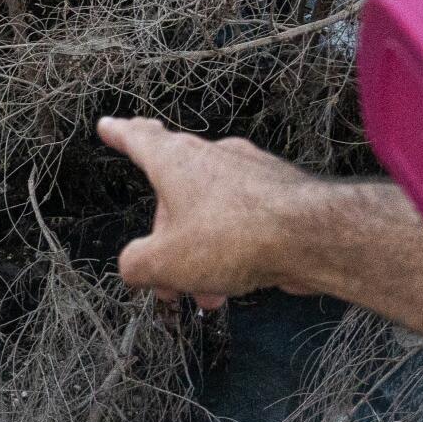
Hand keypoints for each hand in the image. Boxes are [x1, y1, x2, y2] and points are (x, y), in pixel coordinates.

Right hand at [97, 117, 332, 306]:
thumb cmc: (233, 237)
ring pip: (212, 214)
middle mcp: (213, 157)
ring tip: (207, 296)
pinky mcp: (280, 192)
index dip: (121, 134)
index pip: (140, 139)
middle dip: (168, 242)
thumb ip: (137, 264)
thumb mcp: (165, 262)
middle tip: (164, 282)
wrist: (312, 235)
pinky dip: (233, 250)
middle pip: (177, 196)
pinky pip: (244, 221)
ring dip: (202, 255)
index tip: (109, 125)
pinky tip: (239, 284)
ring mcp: (251, 171)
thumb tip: (133, 266)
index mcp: (176, 161)